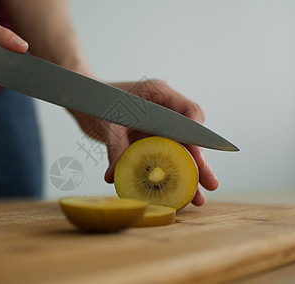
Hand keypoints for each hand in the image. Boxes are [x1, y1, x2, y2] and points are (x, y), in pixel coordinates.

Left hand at [72, 78, 217, 205]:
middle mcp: (164, 109)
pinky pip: (161, 157)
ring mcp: (158, 125)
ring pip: (178, 150)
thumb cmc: (94, 101)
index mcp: (159, 94)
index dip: (197, 135)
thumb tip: (115, 176)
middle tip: (210, 186)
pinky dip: (164, 175)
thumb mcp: (105, 123)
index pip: (189, 111)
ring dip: (185, 174)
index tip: (200, 158)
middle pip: (188, 136)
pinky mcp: (149, 138)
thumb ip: (115, 146)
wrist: (83, 99)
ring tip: (196, 199)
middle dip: (199, 163)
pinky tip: (170, 195)